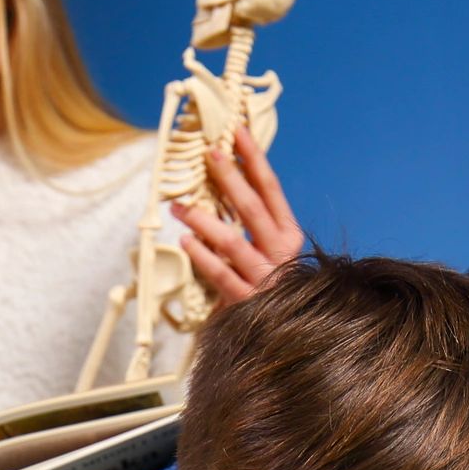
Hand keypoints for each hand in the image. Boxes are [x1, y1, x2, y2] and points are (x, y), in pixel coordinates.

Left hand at [169, 124, 303, 306]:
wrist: (282, 336)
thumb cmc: (268, 285)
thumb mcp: (267, 250)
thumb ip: (252, 222)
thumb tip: (226, 178)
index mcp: (289, 235)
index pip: (271, 190)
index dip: (254, 160)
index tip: (237, 132)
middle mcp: (282, 254)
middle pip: (253, 209)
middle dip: (231, 178)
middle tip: (209, 154)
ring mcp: (266, 278)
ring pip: (232, 242)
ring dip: (204, 221)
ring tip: (179, 207)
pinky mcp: (248, 303)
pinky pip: (221, 276)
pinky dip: (203, 258)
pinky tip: (186, 243)